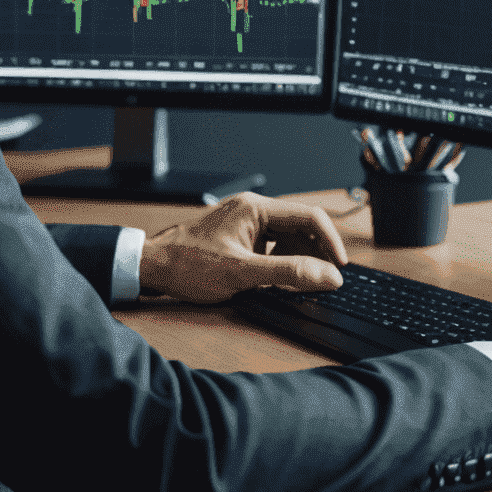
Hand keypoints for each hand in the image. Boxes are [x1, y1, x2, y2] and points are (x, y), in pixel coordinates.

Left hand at [138, 193, 347, 302]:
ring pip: (288, 237)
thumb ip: (288, 273)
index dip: (331, 242)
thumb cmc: (188, 265)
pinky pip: (273, 245)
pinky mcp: (240, 236)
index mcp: (256, 208)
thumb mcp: (243, 274)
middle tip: (326, 279)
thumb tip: (326, 276)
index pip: (309, 216)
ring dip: (299, 258)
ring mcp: (246, 222)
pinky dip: (282, 262)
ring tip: (302, 282)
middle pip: (301, 226)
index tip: (340, 267)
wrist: (151, 267)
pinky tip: (279, 280)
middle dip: (317, 252)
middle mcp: (253, 209)